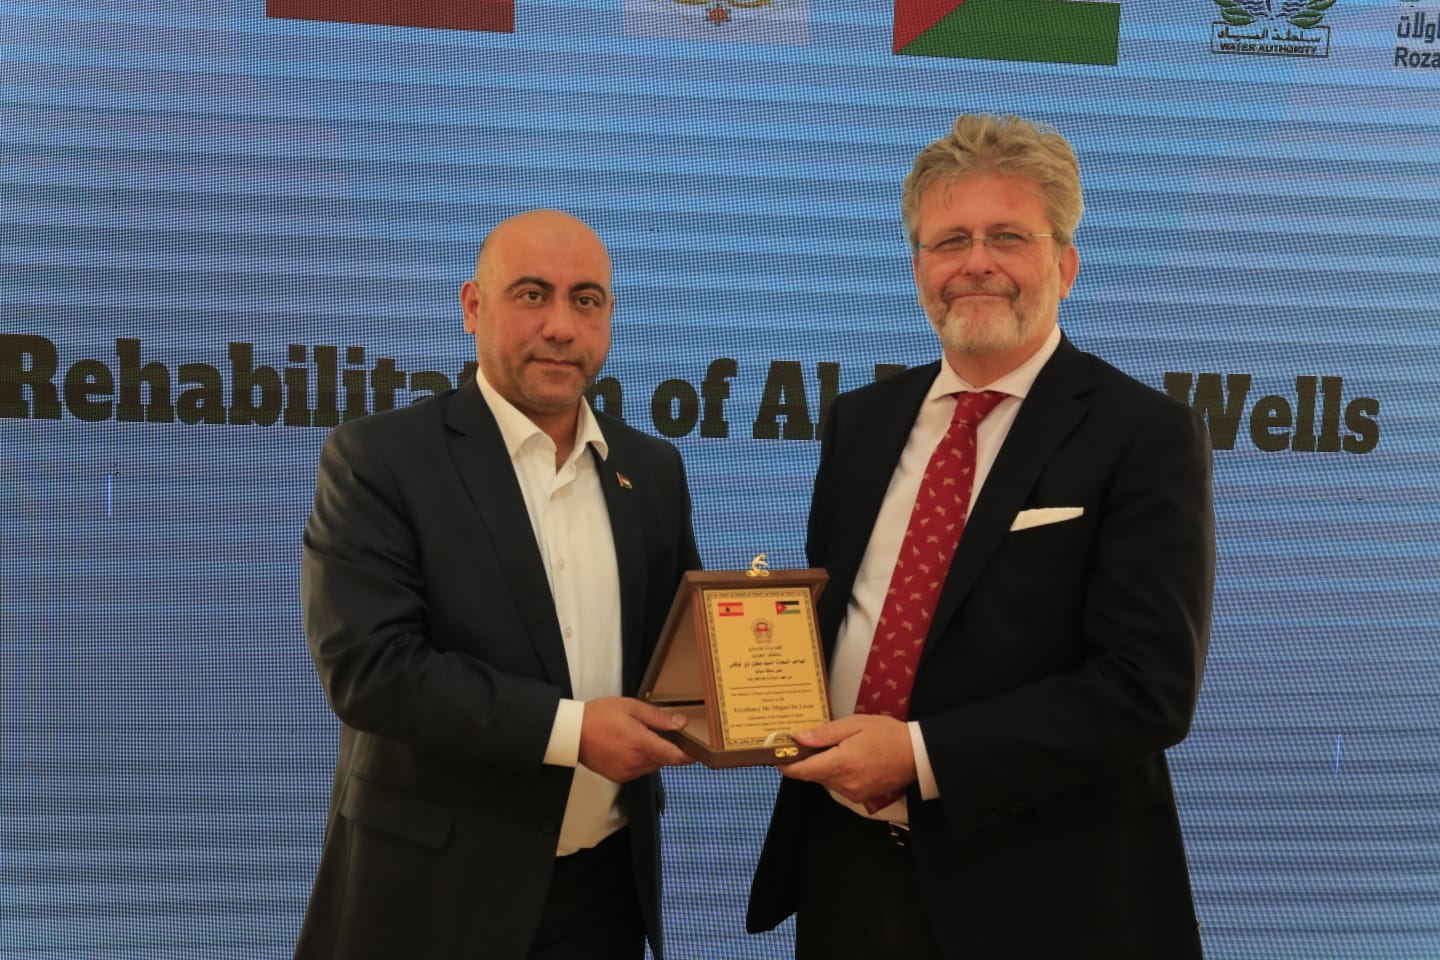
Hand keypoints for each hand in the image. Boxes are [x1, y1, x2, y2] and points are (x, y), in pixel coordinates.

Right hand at [578, 697, 694, 782]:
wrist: (572, 733)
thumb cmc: (602, 715)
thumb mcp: (631, 708)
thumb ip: (658, 718)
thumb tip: (682, 723)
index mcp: (641, 744)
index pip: (674, 756)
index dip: (689, 756)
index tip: (699, 752)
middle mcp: (636, 762)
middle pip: (664, 761)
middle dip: (668, 750)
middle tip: (664, 735)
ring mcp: (627, 773)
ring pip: (651, 766)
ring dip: (653, 756)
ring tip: (642, 738)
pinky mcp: (618, 778)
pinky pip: (638, 771)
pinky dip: (640, 761)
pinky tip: (630, 748)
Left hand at [779, 714, 915, 804]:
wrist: (916, 755)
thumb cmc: (886, 734)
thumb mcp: (855, 724)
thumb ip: (825, 734)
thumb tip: (798, 739)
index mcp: (840, 763)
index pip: (802, 771)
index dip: (786, 765)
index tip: (776, 755)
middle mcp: (844, 783)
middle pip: (812, 775)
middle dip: (805, 761)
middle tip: (802, 743)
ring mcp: (853, 793)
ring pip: (825, 781)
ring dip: (821, 767)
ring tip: (829, 748)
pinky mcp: (860, 797)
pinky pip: (838, 785)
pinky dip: (835, 773)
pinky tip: (844, 758)